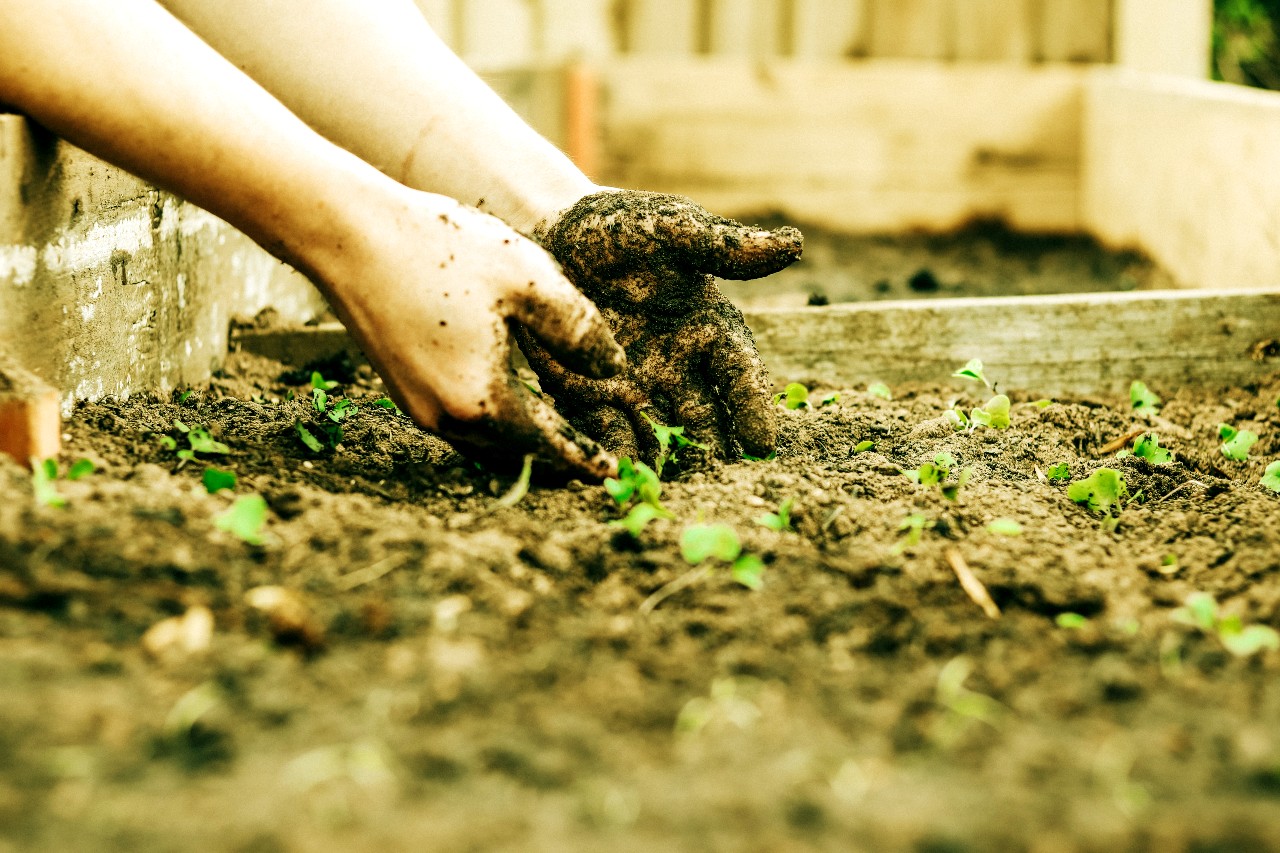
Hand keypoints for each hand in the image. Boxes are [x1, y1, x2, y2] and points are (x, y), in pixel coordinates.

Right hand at [316, 189, 625, 479]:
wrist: (348, 233)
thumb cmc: (441, 249)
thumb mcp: (529, 279)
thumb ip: (579, 329)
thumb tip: (614, 369)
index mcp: (483, 401)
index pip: (548, 447)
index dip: (584, 459)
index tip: (612, 473)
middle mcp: (446, 418)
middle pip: (515, 453)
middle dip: (555, 455)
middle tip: (593, 456)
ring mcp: (418, 406)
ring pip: (485, 441)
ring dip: (523, 440)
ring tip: (559, 429)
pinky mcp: (401, 387)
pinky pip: (461, 420)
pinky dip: (494, 419)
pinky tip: (512, 396)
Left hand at [516, 190, 802, 463]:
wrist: (550, 233)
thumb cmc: (621, 228)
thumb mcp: (671, 229)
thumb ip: (722, 246)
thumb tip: (793, 244)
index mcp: (710, 330)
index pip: (739, 375)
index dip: (752, 408)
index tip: (762, 443)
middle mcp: (679, 368)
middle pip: (705, 420)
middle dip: (713, 453)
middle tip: (721, 486)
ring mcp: (636, 388)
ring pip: (660, 436)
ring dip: (666, 465)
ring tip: (668, 493)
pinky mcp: (591, 398)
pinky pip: (606, 434)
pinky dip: (613, 457)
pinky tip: (614, 478)